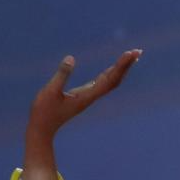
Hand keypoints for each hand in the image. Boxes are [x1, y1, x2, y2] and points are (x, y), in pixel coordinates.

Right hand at [27, 49, 141, 140]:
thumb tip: (70, 58)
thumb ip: (61, 75)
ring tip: (132, 56)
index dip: (121, 65)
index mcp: (87, 95)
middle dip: (126, 65)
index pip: (109, 78)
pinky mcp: (83, 96)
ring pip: (111, 82)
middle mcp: (91, 96)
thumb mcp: (50, 91)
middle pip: (115, 80)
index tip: (130, 53)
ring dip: (122, 69)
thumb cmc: (44, 111)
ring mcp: (88, 96)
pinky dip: (112, 74)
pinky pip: (103, 83)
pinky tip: (114, 68)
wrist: (42, 129)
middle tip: (138, 51)